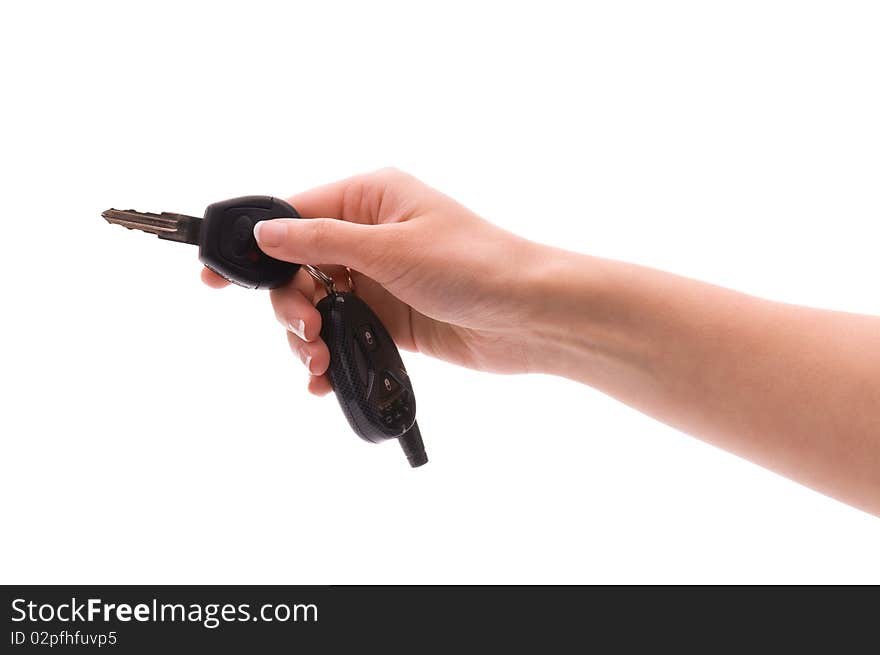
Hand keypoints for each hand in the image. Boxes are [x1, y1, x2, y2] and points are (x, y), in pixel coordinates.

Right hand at [201, 168, 546, 394]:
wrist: (529, 317)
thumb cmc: (473, 265)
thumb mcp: (390, 248)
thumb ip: (321, 242)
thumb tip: (265, 234)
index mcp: (369, 199)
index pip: (293, 215)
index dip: (254, 246)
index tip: (216, 276)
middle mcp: (368, 237)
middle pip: (296, 268)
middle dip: (289, 303)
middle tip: (305, 329)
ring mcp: (377, 281)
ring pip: (315, 306)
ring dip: (306, 336)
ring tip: (318, 361)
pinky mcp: (388, 319)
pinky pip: (342, 335)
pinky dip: (328, 356)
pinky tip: (323, 379)